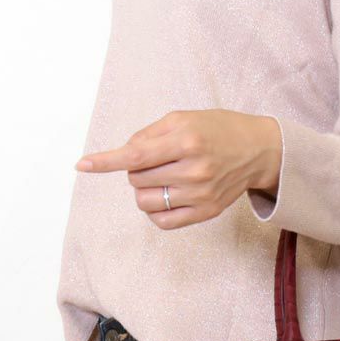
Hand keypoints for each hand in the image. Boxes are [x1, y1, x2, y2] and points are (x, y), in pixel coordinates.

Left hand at [75, 108, 282, 229]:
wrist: (257, 151)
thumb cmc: (217, 129)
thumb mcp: (184, 118)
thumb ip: (150, 134)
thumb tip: (124, 155)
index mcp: (187, 142)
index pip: (136, 154)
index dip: (106, 161)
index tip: (82, 165)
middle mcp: (194, 171)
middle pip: (136, 178)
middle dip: (136, 168)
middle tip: (157, 159)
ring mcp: (200, 195)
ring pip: (145, 201)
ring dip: (143, 190)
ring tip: (160, 178)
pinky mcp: (206, 212)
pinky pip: (163, 221)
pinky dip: (154, 210)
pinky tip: (163, 196)